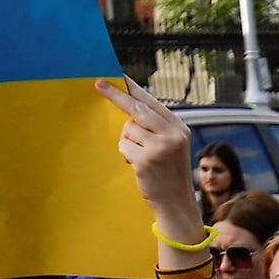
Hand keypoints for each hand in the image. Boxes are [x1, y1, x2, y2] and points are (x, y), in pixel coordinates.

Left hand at [95, 77, 196, 224]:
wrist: (176, 202)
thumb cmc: (169, 172)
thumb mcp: (172, 145)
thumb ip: (157, 126)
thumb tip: (130, 104)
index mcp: (180, 128)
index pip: (152, 102)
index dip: (132, 89)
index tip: (116, 77)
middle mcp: (173, 135)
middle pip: (137, 108)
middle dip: (116, 95)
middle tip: (99, 84)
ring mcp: (160, 147)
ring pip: (128, 129)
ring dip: (127, 140)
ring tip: (140, 156)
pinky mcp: (146, 160)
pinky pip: (123, 145)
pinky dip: (125, 154)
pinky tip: (137, 164)